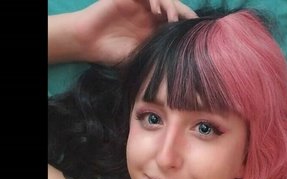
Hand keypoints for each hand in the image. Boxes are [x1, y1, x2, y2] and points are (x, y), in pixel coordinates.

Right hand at [73, 0, 196, 63]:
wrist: (88, 43)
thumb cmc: (112, 53)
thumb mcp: (139, 57)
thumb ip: (156, 55)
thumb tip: (180, 65)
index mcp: (153, 29)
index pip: (176, 23)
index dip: (187, 25)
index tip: (198, 34)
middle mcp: (149, 14)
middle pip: (174, 7)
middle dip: (184, 14)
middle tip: (190, 24)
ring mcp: (140, 4)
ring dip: (170, 6)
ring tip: (170, 19)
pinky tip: (157, 11)